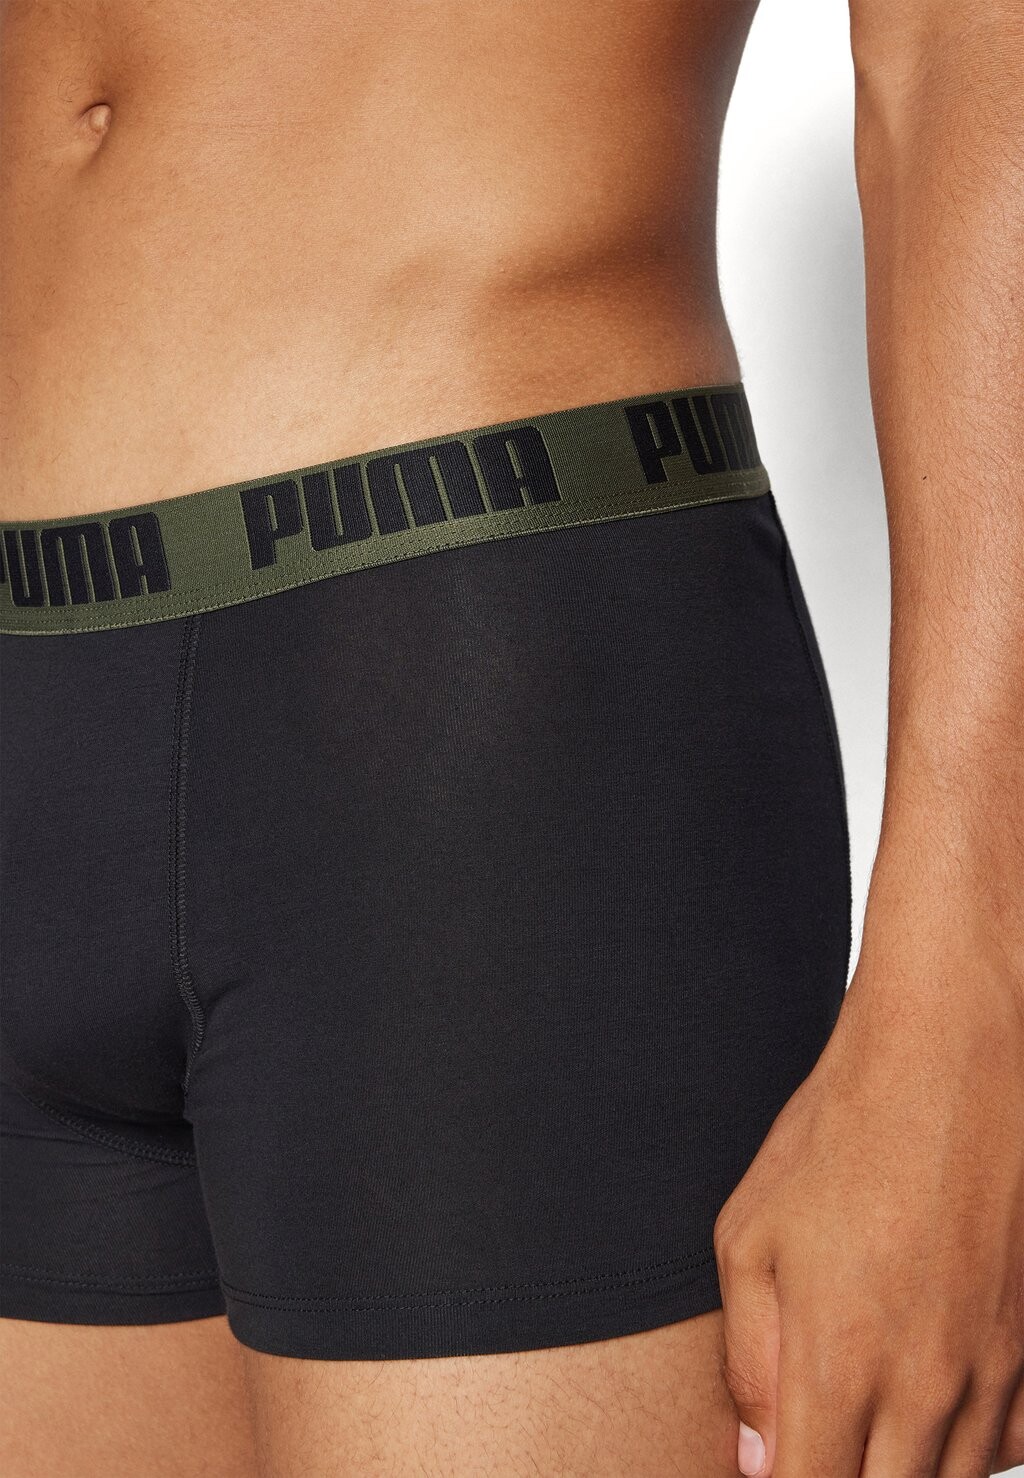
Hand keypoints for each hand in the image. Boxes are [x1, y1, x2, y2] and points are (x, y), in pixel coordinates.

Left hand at [713, 933, 1023, 1476]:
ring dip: (907, 1467)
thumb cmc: (839, 1132)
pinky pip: (1011, 1438)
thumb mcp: (752, 1232)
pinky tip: (934, 1407)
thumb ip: (750, 1357)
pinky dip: (970, 1443)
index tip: (774, 1467)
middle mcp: (927, 1383)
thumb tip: (758, 1456)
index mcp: (841, 1360)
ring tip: (869, 1428)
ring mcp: (994, 1366)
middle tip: (820, 1441)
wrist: (950, 1058)